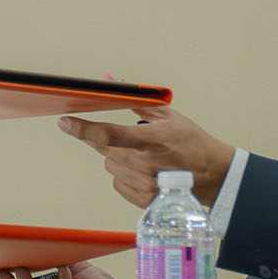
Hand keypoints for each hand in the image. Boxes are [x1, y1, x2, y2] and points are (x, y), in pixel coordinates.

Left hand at [58, 104, 232, 207]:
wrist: (213, 175)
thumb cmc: (190, 141)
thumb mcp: (166, 114)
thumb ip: (134, 97)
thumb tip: (110, 78)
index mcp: (151, 140)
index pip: (109, 134)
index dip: (83, 128)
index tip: (64, 122)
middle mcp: (146, 165)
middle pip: (105, 149)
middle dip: (107, 139)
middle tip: (125, 137)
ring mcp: (145, 185)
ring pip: (110, 165)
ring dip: (118, 157)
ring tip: (143, 155)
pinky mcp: (144, 200)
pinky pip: (117, 183)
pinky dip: (125, 175)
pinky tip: (144, 170)